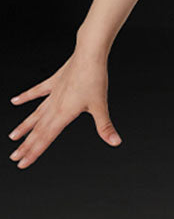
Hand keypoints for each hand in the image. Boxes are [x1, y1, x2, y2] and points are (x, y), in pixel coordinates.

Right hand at [8, 49, 121, 169]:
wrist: (90, 55)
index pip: (46, 138)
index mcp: (64, 113)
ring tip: (13, 136)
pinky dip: (26, 96)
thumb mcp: (101, 105)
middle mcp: (55, 105)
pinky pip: (38, 91)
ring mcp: (53, 93)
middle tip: (14, 157)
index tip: (22, 163)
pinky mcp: (55, 81)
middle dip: (26, 145)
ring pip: (35, 114)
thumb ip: (105, 126)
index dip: (34, 153)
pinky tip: (15, 101)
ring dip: (24, 126)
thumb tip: (115, 141)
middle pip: (38, 129)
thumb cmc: (95, 78)